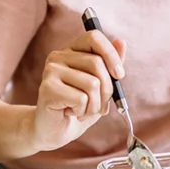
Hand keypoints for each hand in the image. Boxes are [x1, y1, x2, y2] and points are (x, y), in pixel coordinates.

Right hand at [33, 30, 126, 152]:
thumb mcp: (100, 86)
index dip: (111, 54)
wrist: (54, 131)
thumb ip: (110, 65)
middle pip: (97, 63)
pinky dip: (82, 111)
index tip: (119, 75)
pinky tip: (70, 113)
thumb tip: (122, 42)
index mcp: (71, 51)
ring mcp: (50, 71)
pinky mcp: (47, 88)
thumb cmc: (78, 108)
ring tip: (82, 110)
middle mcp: (58, 56)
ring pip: (92, 83)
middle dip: (106, 90)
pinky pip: (81, 99)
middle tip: (99, 105)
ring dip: (94, 105)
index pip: (93, 37)